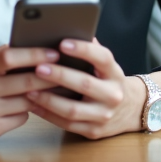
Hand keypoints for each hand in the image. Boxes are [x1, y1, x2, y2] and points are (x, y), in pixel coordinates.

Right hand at [0, 45, 59, 141]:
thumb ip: (2, 56)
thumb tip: (35, 46)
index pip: (11, 57)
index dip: (35, 54)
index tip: (55, 52)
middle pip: (25, 82)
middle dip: (50, 76)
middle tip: (67, 71)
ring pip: (27, 102)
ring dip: (43, 95)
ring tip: (57, 87)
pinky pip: (20, 118)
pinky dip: (27, 110)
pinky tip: (27, 104)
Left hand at [25, 38, 145, 139]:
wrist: (131, 110)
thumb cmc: (108, 80)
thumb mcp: (106, 65)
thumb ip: (90, 50)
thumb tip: (65, 30)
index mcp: (115, 73)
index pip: (102, 58)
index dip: (83, 50)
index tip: (63, 43)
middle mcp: (113, 95)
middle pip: (85, 84)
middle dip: (60, 75)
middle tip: (38, 67)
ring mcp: (104, 116)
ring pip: (73, 110)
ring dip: (48, 99)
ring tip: (29, 89)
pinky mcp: (93, 131)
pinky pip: (67, 124)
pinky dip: (47, 115)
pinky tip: (33, 105)